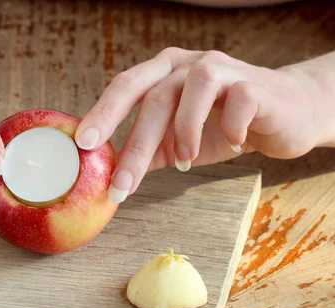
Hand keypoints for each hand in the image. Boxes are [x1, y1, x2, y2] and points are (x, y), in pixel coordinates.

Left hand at [75, 47, 326, 203]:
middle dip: (134, 142)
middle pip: (153, 95)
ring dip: (185, 133)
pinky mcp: (256, 83)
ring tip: (186, 162)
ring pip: (192, 91)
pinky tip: (235, 142)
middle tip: (119, 180)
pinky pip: (239, 101)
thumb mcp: (179, 141)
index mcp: (163, 73)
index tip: (82, 145)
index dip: (103, 113)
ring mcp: (223, 69)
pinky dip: (231, 126)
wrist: (287, 114)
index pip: (125, 87)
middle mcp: (188, 64)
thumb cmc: (224, 125)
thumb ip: (149, 152)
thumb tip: (109, 179)